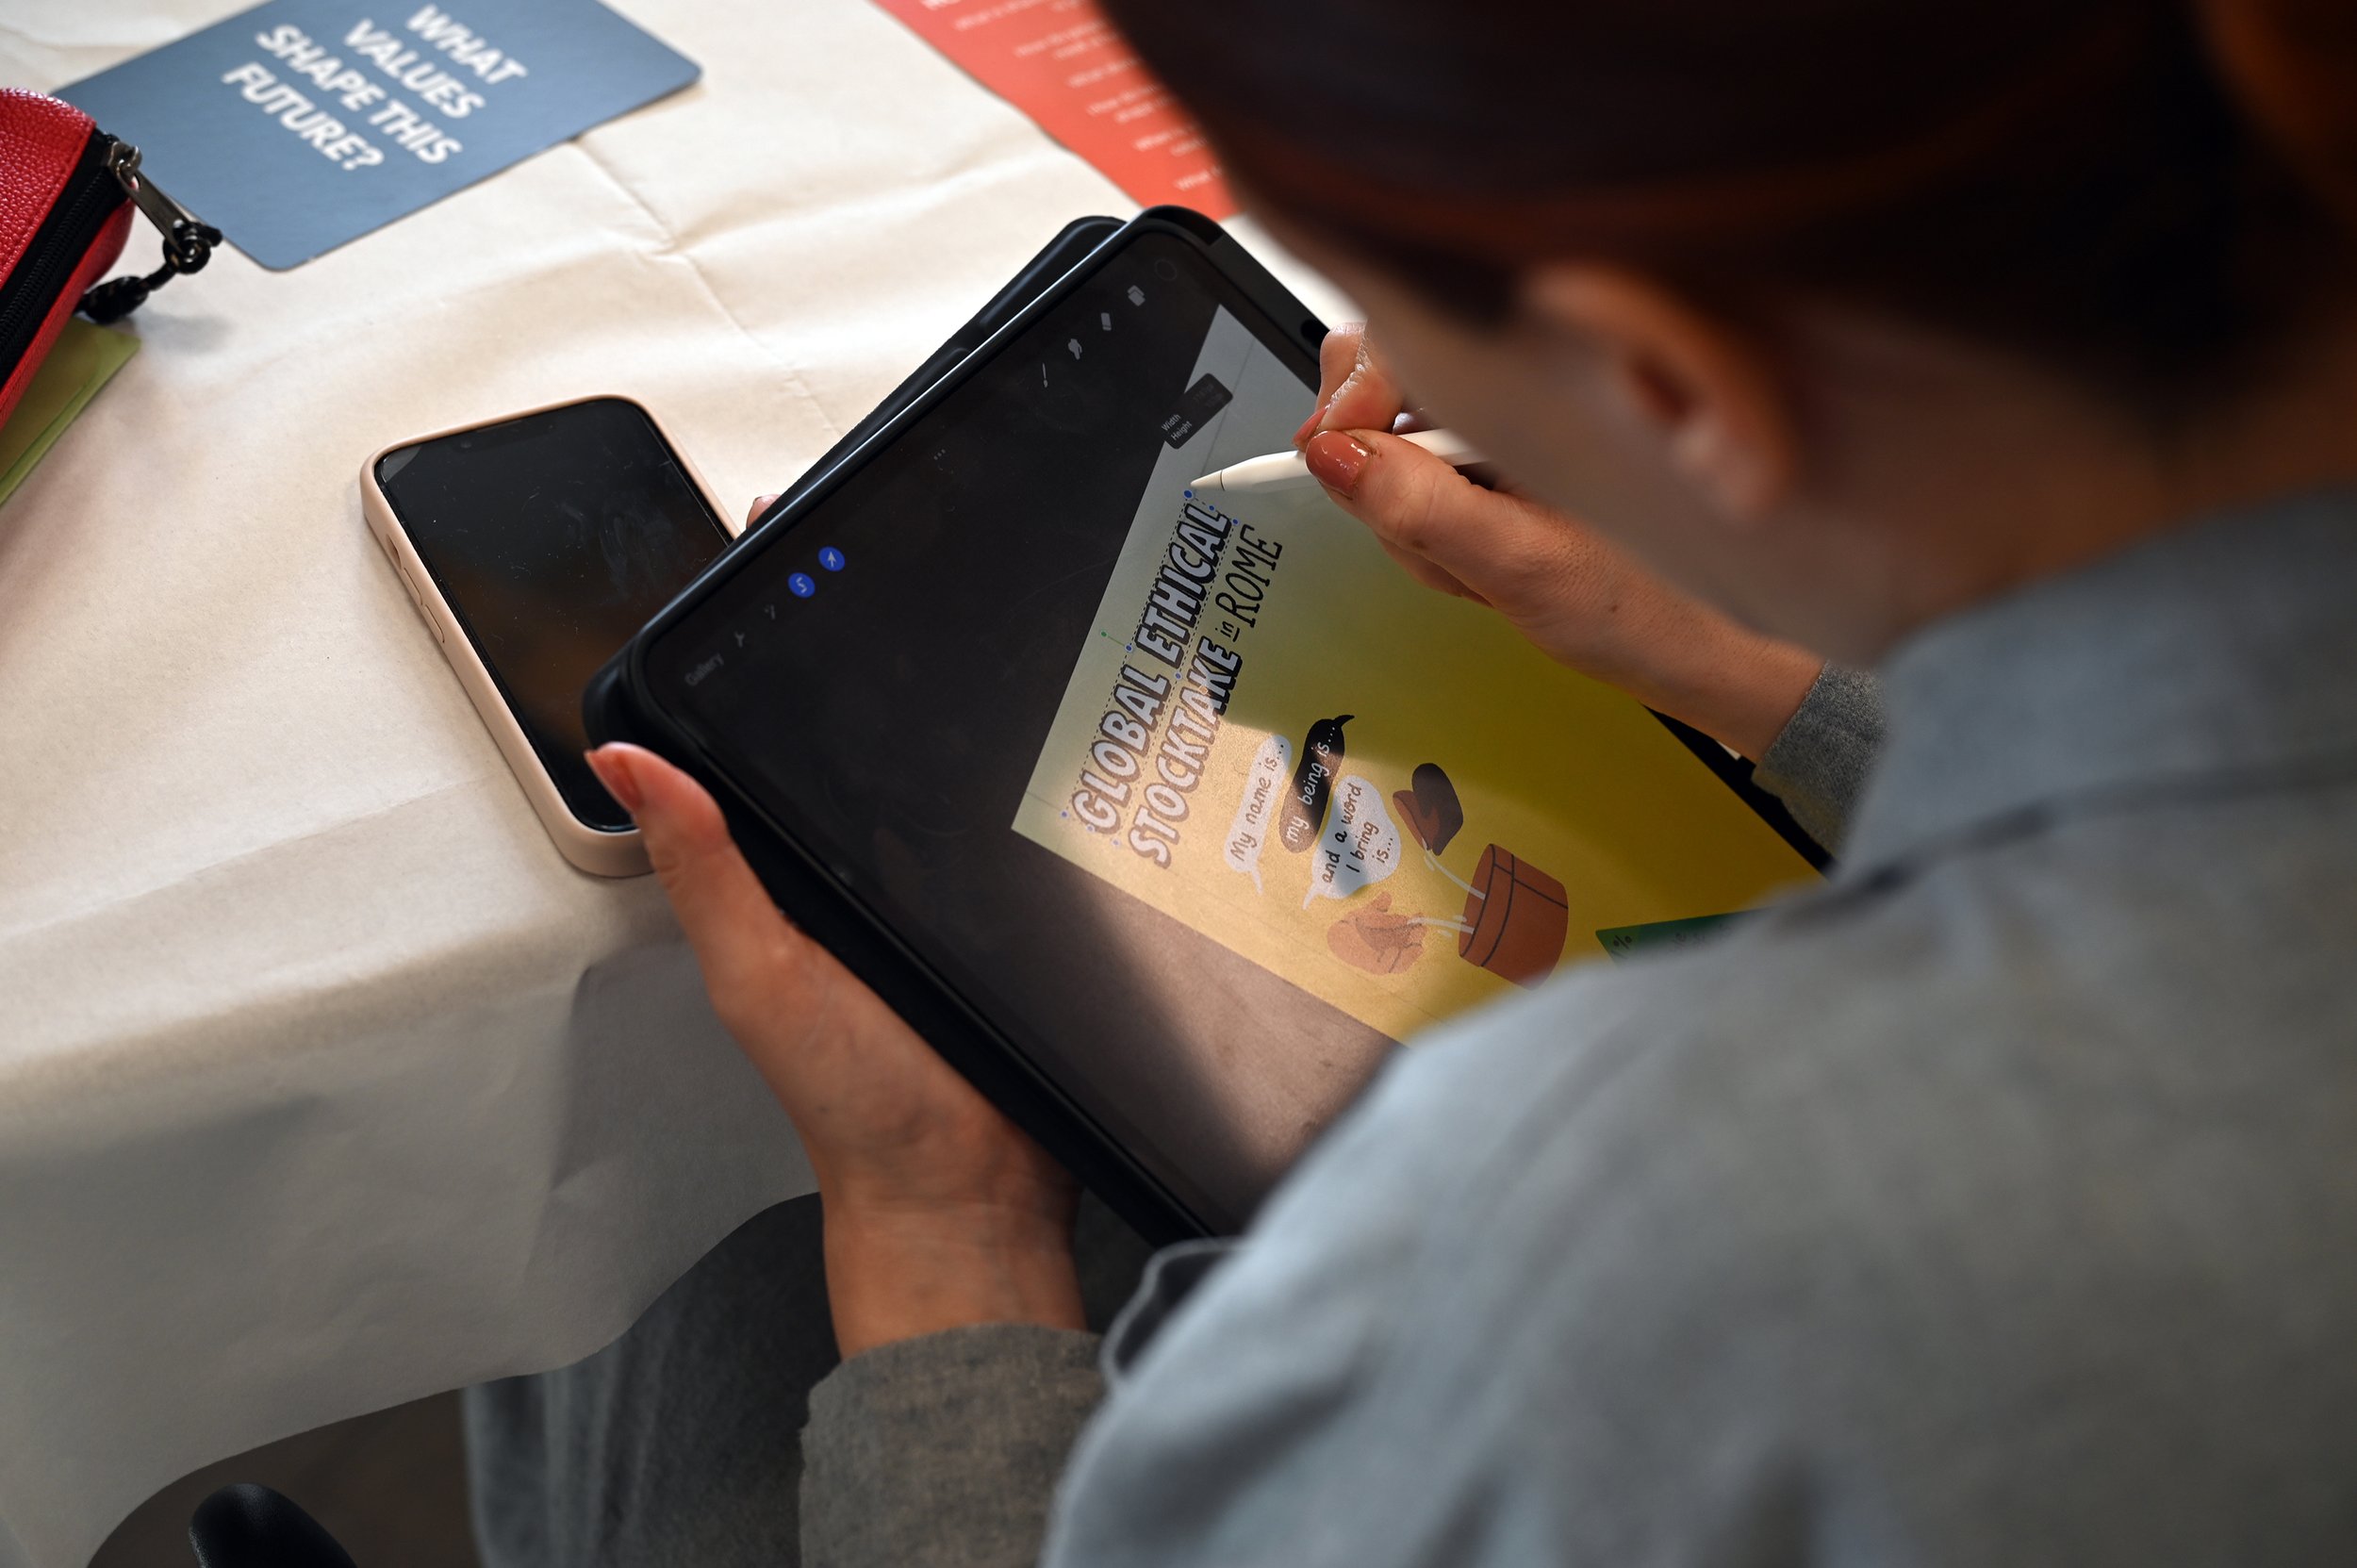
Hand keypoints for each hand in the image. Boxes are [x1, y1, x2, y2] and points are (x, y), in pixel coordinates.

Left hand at [587, 532, 1081, 1355]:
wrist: (977, 1184)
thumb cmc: (860, 1101)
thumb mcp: (759, 972)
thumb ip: (702, 868)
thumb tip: (623, 758)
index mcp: (786, 863)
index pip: (765, 718)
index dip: (768, 625)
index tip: (779, 537)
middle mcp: (859, 856)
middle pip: (860, 718)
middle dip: (873, 625)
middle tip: (883, 527)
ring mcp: (940, 870)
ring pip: (942, 753)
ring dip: (958, 683)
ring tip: (962, 586)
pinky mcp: (1013, 887)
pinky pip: (1012, 802)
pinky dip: (1028, 753)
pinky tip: (1049, 703)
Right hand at [1296, 325, 1821, 759]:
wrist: (1715, 648)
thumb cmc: (1653, 605)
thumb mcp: (1523, 567)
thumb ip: (1420, 509)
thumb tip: (1331, 456)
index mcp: (1538, 379)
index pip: (1394, 345)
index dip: (1350, 403)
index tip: (1333, 463)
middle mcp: (1523, 387)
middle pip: (1383, 396)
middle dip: (1386, 483)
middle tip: (1442, 550)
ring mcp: (1513, 424)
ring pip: (1399, 453)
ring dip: (1419, 525)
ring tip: (1485, 570)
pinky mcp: (1508, 460)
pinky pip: (1430, 485)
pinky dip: (1439, 534)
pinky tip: (1489, 565)